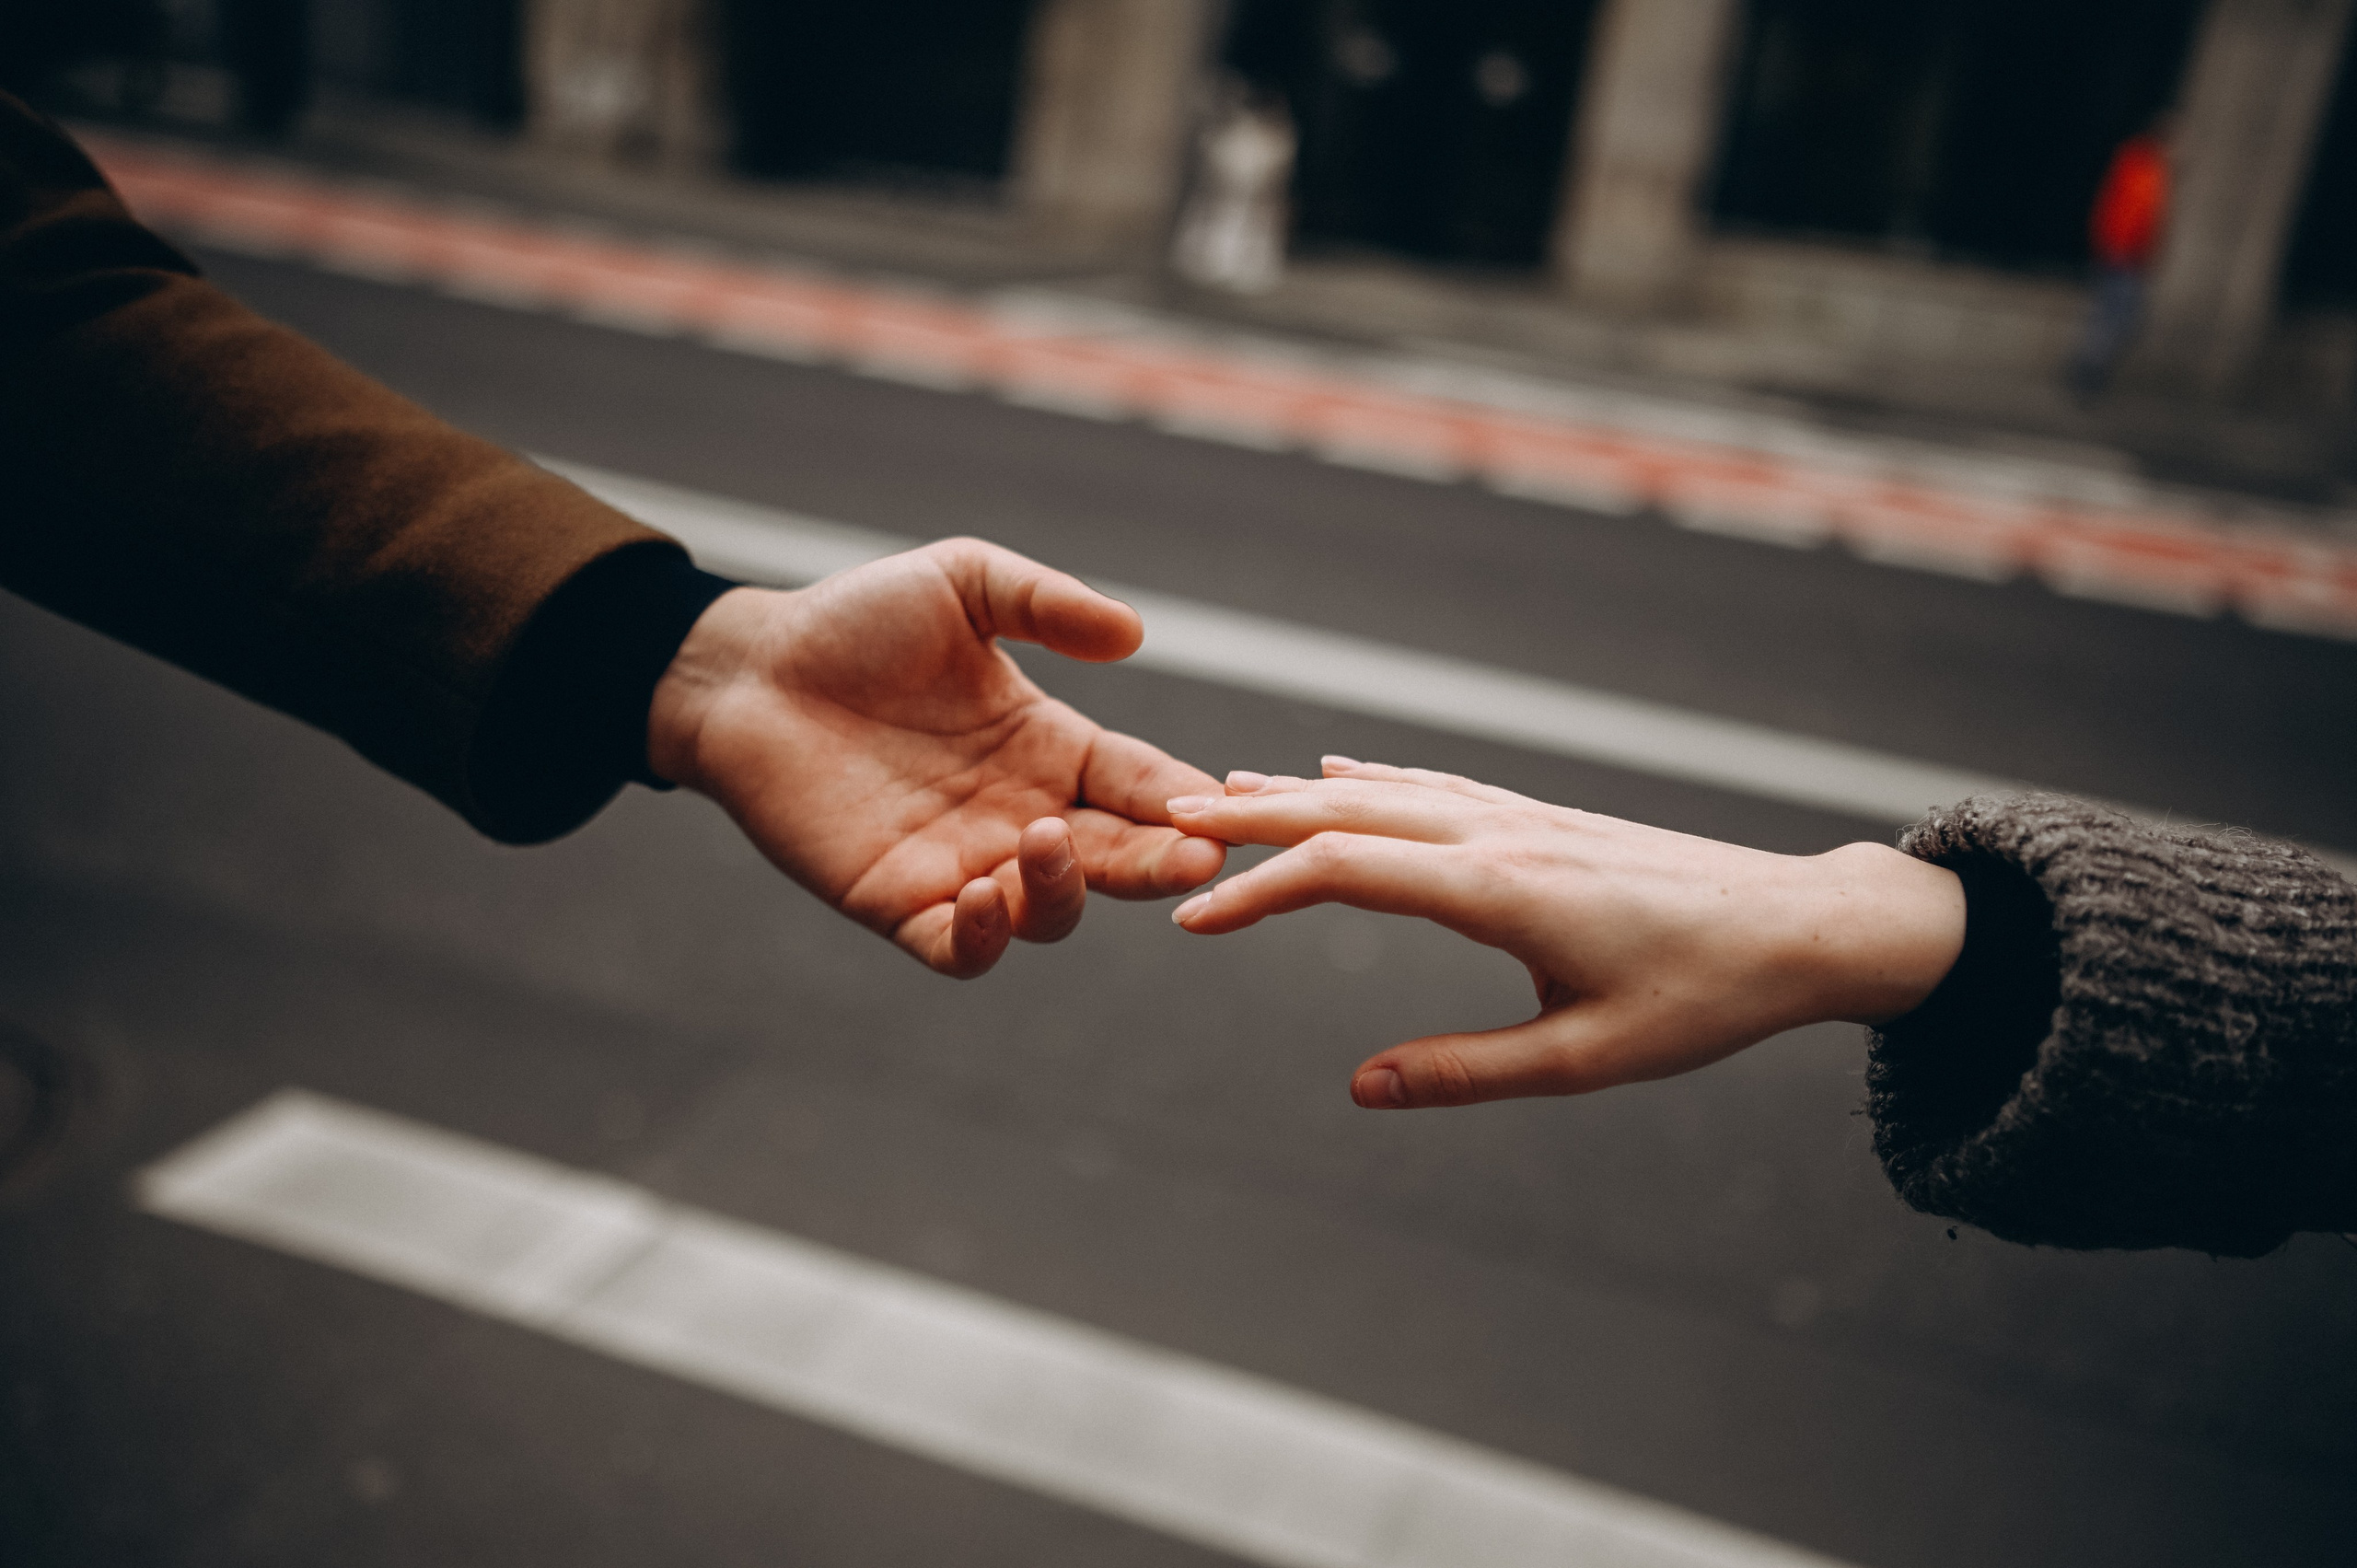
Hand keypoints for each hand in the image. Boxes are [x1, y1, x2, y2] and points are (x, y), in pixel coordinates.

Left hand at [647, 538, 1225, 975]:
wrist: (747, 671)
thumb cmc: (853, 622)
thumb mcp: (963, 585)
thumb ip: (1046, 604)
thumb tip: (1133, 633)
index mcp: (1052, 747)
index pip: (1141, 784)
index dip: (1184, 799)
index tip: (1224, 806)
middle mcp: (1022, 815)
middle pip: (1117, 859)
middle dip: (1163, 862)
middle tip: (1195, 856)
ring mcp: (964, 865)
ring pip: (1049, 912)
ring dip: (1067, 889)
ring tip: (1050, 839)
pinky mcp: (898, 902)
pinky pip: (960, 948)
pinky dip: (984, 938)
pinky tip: (984, 896)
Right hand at [1166, 759, 1963, 1107]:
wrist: (1802, 926)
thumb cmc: (1704, 998)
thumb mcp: (1585, 1058)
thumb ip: (1466, 1071)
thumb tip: (1360, 1086)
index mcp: (1498, 890)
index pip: (1344, 873)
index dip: (1258, 891)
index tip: (1191, 919)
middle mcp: (1498, 836)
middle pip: (1347, 811)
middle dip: (1251, 817)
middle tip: (1167, 815)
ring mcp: (1521, 817)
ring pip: (1385, 791)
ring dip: (1298, 794)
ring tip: (1225, 792)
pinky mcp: (1542, 819)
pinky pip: (1433, 786)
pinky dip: (1369, 781)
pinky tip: (1339, 776)